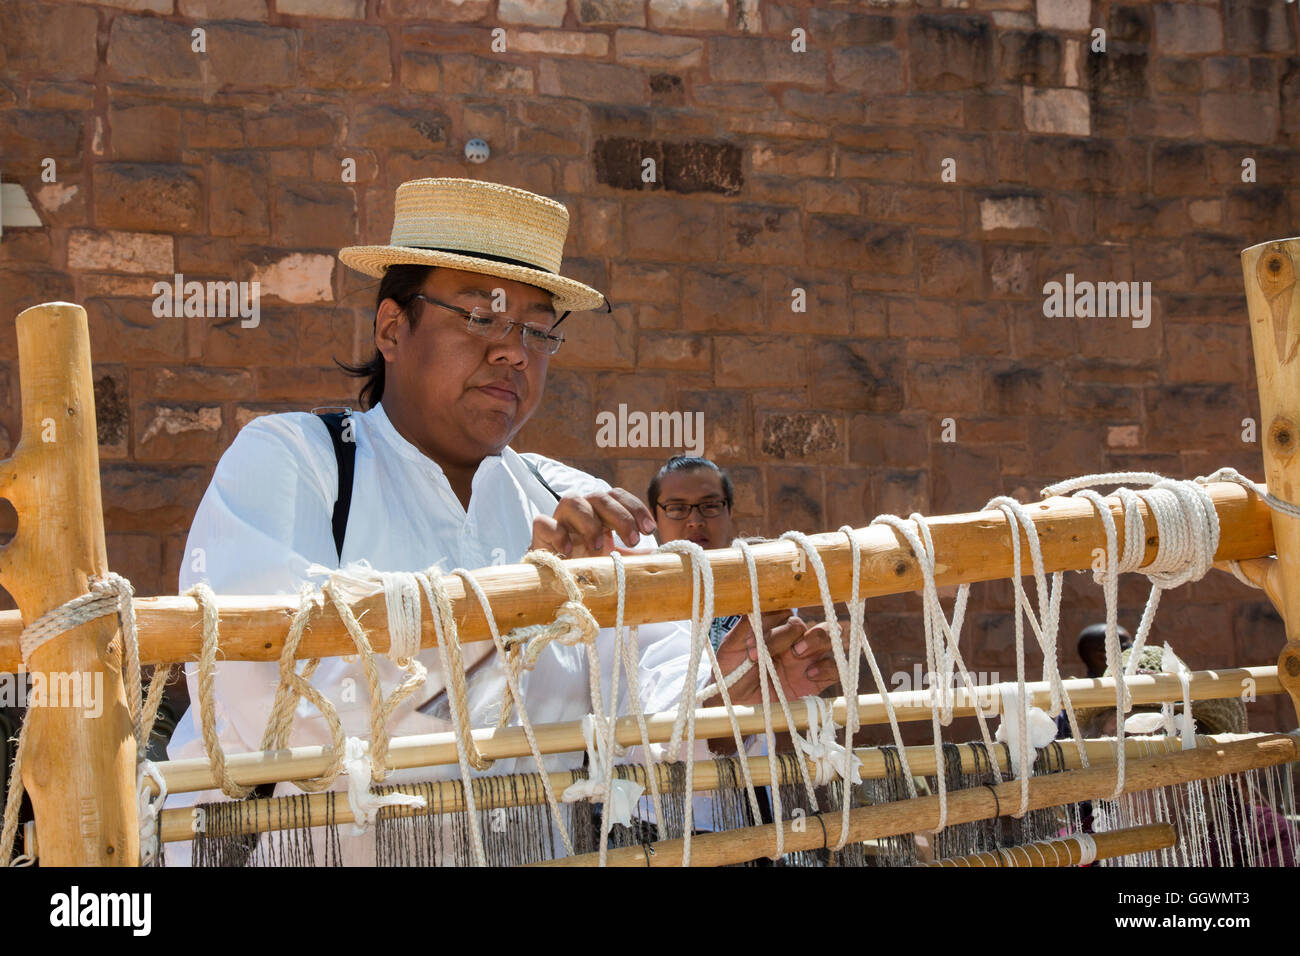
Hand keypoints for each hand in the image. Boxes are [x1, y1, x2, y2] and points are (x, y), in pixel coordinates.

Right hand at [530, 488, 657, 558]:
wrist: (555, 574)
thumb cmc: (587, 561)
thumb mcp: (614, 558)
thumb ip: (633, 555)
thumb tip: (661, 557)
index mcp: (600, 510)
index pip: (619, 496)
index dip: (636, 508)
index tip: (650, 530)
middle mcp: (581, 508)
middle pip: (600, 496)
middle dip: (620, 516)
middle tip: (632, 540)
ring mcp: (559, 518)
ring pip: (572, 501)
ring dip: (590, 522)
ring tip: (600, 547)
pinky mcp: (541, 532)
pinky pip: (543, 522)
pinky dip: (557, 532)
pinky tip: (568, 550)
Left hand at [711, 610, 843, 705]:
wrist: (737, 700)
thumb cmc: (733, 669)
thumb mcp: (731, 648)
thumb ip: (743, 628)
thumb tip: (753, 606)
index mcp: (775, 626)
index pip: (782, 611)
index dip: (769, 623)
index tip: (750, 643)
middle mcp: (794, 638)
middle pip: (803, 622)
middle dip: (789, 633)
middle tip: (770, 649)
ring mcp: (808, 657)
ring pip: (829, 636)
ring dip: (815, 640)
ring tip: (796, 653)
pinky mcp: (817, 680)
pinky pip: (836, 667)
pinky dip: (827, 667)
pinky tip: (809, 674)